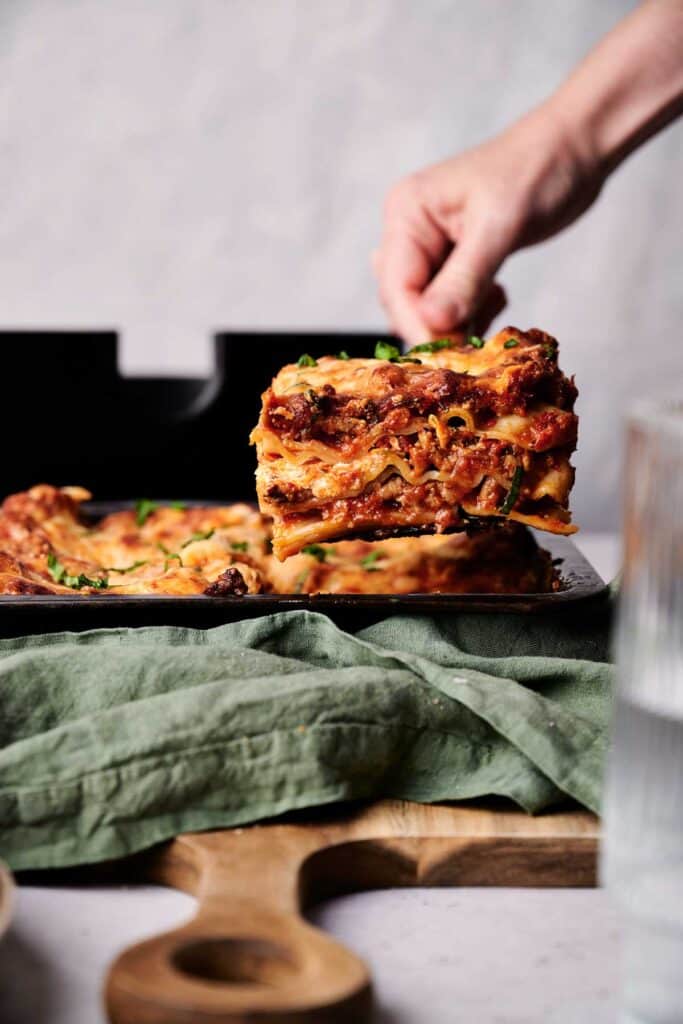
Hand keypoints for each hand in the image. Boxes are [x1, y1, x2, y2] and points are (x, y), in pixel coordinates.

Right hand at [375, 105, 602, 343]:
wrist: (575, 149)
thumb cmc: (537, 172)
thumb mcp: (499, 228)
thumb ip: (464, 279)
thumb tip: (431, 325)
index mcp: (407, 214)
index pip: (397, 286)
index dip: (419, 326)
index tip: (447, 358)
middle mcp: (411, 231)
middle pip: (407, 302)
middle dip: (438, 327)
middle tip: (476, 345)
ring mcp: (432, 246)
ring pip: (429, 307)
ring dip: (458, 323)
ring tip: (495, 308)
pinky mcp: (456, 259)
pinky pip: (451, 303)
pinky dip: (472, 312)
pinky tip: (498, 299)